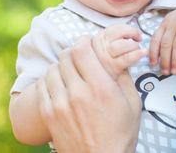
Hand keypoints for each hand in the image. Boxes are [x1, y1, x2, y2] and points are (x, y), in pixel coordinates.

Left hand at [37, 37, 141, 152]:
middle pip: (66, 56)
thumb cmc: (120, 135)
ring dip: (62, 67)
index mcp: (100, 87)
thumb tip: (122, 53)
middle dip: (74, 53)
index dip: (84, 41)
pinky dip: (50, 81)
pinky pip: (42, 85)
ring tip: (71, 73)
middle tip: (81, 58)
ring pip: (52, 69)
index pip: (82, 49)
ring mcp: (60, 104)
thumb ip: (124, 76)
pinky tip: (61, 86)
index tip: (88, 43)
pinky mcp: (48, 114)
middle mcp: (78, 93)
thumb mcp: (132, 104)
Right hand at [94, 24, 147, 78]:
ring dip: (133, 45)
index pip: (113, 28)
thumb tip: (135, 32)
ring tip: (139, 48)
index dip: (127, 28)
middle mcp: (101, 47)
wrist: (105, 79)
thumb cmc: (111, 60)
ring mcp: (106, 58)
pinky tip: (143, 52)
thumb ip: (116, 37)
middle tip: (139, 38)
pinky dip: (137, 54)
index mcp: (99, 39)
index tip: (135, 32)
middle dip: (131, 32)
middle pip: (115, 34)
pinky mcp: (114, 67)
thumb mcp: (108, 46)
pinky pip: (127, 58)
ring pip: (121, 45)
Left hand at [149, 4, 175, 74]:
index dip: (153, 53)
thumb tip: (158, 57)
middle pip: (166, 44)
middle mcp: (174, 23)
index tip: (153, 64)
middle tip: (165, 72)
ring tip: (175, 71)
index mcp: (165, 23)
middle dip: (165, 60)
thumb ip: (167, 37)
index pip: (155, 39)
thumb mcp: (174, 25)